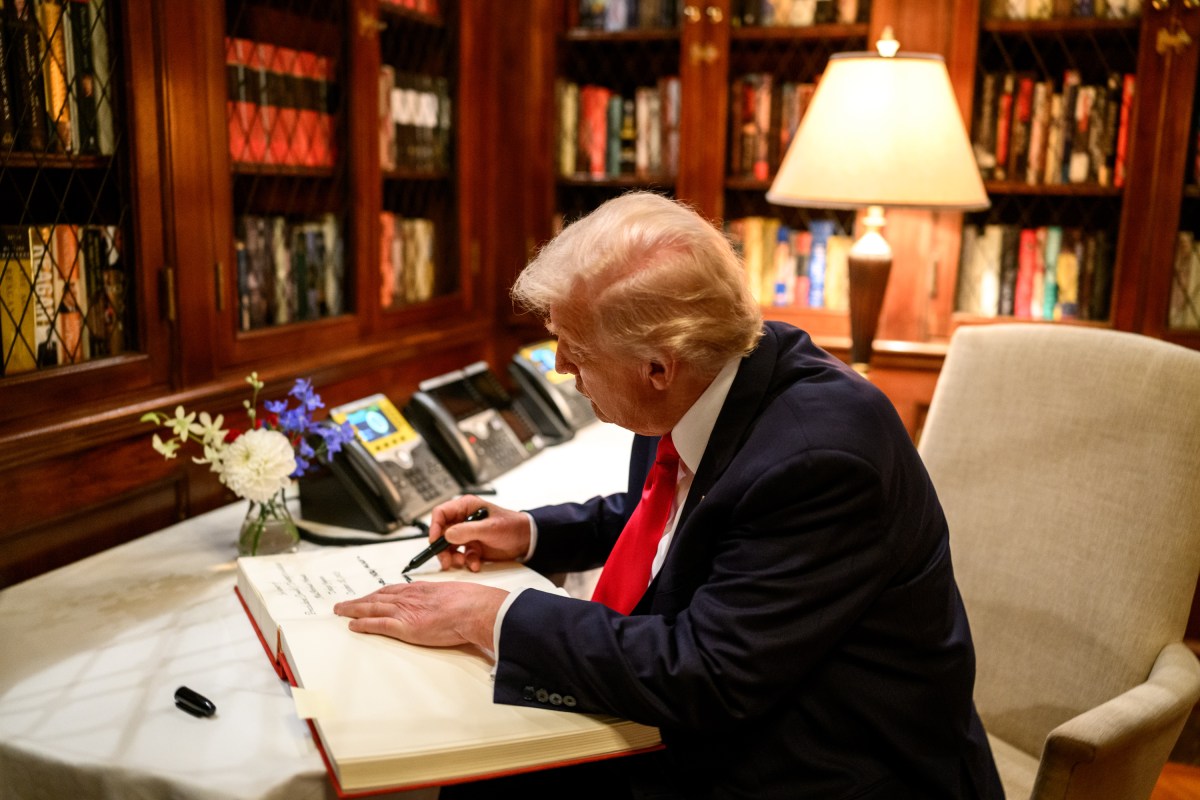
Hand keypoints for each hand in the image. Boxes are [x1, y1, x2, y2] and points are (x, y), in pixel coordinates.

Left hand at [332, 581, 506, 651]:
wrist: (472, 609)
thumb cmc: (469, 602)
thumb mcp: (453, 594)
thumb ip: (442, 599)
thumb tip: (445, 604)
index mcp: (420, 590)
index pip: (392, 591)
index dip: (377, 594)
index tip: (368, 596)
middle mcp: (408, 598)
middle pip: (376, 598)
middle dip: (359, 601)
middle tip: (344, 604)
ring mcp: (405, 611)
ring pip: (372, 608)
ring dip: (354, 610)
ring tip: (341, 612)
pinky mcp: (404, 627)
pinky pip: (377, 625)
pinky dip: (363, 624)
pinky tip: (352, 626)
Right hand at [429, 495, 530, 571]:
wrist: (526, 540)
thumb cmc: (512, 525)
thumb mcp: (489, 527)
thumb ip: (468, 530)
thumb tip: (448, 534)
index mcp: (465, 507)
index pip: (441, 513)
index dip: (435, 527)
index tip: (436, 540)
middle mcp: (463, 520)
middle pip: (441, 533)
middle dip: (442, 548)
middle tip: (446, 559)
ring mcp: (467, 534)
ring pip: (449, 547)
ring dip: (453, 557)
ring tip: (461, 562)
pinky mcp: (472, 547)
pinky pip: (461, 556)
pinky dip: (466, 561)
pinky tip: (475, 564)